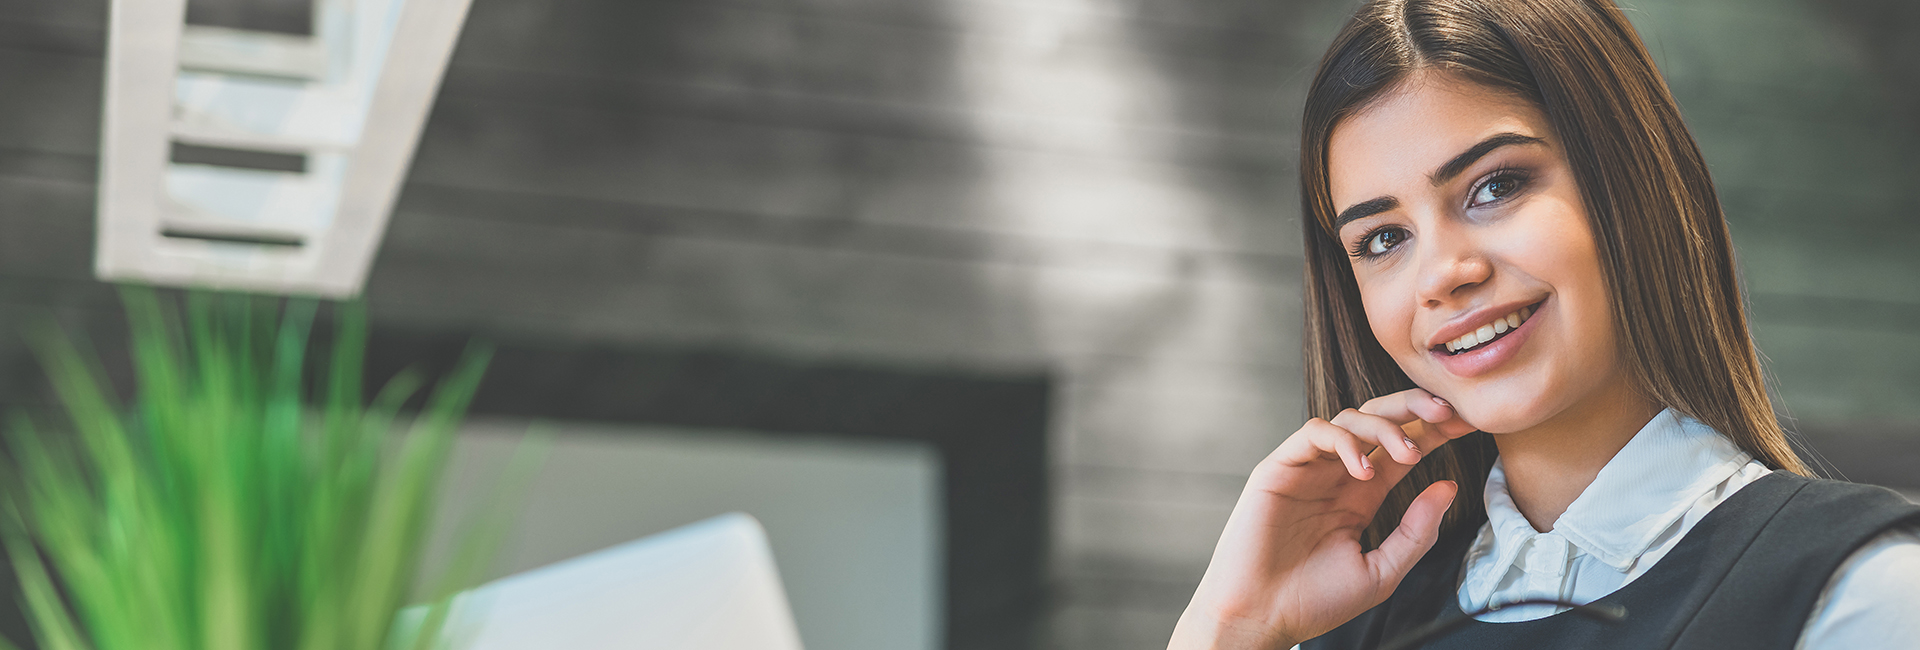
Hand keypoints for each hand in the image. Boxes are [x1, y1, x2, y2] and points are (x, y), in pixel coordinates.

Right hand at [1167, 388, 1477, 648]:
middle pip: (1379, 419)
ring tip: (1409, 454)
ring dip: (1386, 426)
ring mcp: (1308, 468)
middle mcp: (1336, 474)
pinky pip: (1314, 433)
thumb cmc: (1315, 601)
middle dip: (1415, 409)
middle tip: (1448, 413)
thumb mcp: (1382, 571)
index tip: (1467, 424)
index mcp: (1361, 495)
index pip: (1402, 448)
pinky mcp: (1279, 468)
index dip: (1434, 431)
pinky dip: (1344, 441)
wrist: (1262, 616)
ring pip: (1350, 417)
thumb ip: (1416, 531)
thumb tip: (1448, 486)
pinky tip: (1364, 468)